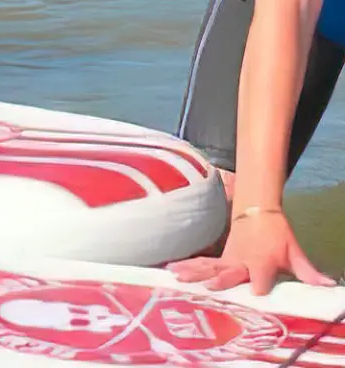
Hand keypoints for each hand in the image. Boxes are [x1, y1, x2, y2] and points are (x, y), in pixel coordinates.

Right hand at [167, 211, 335, 295]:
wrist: (258, 209)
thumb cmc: (277, 233)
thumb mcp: (295, 251)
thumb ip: (308, 272)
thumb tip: (330, 285)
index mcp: (261, 263)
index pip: (261, 279)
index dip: (260, 285)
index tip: (257, 292)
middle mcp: (242, 261)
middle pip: (230, 273)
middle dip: (221, 280)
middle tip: (210, 286)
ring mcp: (228, 258)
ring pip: (209, 267)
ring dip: (194, 273)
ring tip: (178, 277)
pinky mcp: (220, 257)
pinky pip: (202, 262)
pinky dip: (187, 265)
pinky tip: (171, 270)